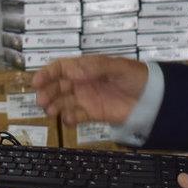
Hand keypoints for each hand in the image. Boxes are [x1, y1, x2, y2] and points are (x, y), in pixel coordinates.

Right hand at [32, 55, 147, 125]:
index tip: (36, 81)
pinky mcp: (92, 113)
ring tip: (50, 112)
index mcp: (86, 67)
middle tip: (41, 101)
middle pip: (58, 85)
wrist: (151, 99)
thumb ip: (95, 68)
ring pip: (63, 101)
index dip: (47, 73)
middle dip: (47, 92)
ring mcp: (87, 98)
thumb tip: (71, 72)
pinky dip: (69, 119)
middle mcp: (82, 82)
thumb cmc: (134, 77)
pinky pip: (76, 116)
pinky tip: (67, 120)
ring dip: (54, 105)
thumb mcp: (117, 67)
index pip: (61, 68)